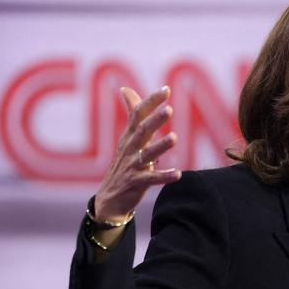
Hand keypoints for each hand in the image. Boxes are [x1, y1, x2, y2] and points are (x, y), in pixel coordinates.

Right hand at [93, 86, 181, 221]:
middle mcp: (130, 148)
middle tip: (169, 109)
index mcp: (130, 136)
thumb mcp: (128, 138)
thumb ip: (132, 115)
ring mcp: (132, 166)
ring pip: (146, 154)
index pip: (138, 115)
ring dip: (160, 146)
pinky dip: (164, 176)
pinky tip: (178, 174)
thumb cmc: (124, 164)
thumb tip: (126, 89)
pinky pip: (151, 179)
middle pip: (142, 131)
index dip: (151, 102)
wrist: (110, 198)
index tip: (166, 89)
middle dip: (154, 120)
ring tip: (174, 138)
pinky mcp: (136, 183)